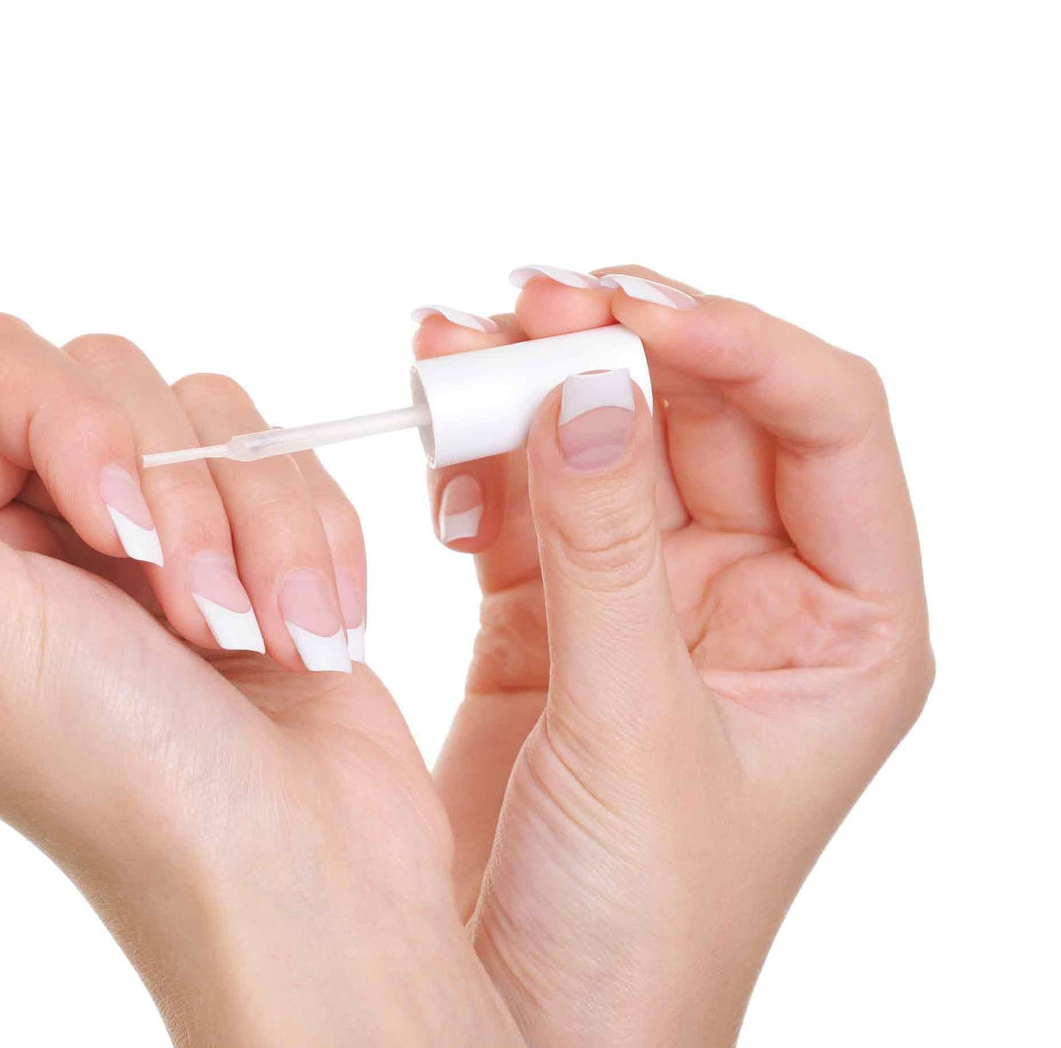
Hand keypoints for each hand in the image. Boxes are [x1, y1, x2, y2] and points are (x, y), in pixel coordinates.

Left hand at [0, 306, 521, 1044]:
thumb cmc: (123, 778)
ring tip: (251, 634)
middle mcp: (15, 535)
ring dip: (248, 526)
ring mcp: (129, 535)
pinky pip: (270, 454)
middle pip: (92, 373)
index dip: (50, 415)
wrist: (301, 870)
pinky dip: (304, 540)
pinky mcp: (230, 539)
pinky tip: (301, 631)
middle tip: (184, 606)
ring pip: (197, 409)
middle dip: (169, 488)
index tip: (107, 520)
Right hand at [416, 267, 933, 1043]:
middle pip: (699, 413)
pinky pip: (520, 502)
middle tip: (524, 305)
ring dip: (529, 385)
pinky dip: (476, 455)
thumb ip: (606, 548)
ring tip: (450, 342)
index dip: (740, 346)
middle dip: (612, 347)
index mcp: (844, 623)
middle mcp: (754, 597)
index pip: (825, 424)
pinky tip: (436, 424)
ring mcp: (645, 602)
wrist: (534, 1024)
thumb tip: (588, 386)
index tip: (633, 313)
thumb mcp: (636, 727)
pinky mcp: (547, 619)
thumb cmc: (642, 927)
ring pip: (600, 445)